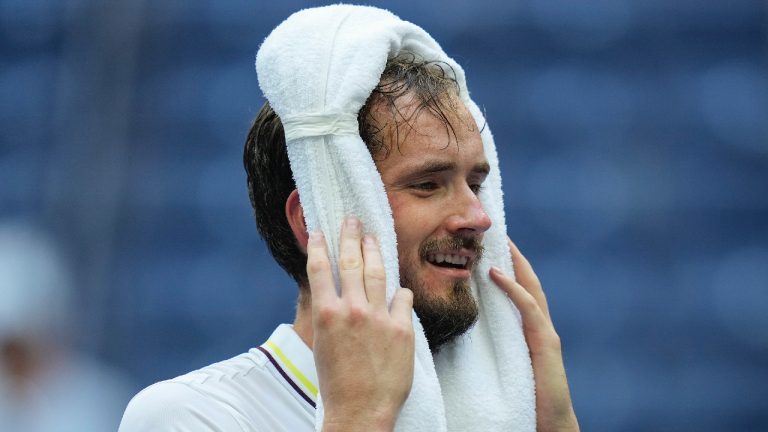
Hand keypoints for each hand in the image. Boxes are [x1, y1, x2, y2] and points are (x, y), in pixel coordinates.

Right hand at [307, 216, 414, 431]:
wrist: (361, 411)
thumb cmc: (336, 382)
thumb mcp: (322, 343)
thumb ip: (328, 314)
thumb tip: (330, 292)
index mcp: (326, 313)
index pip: (319, 268)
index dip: (318, 246)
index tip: (319, 231)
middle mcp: (352, 310)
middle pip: (351, 261)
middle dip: (351, 236)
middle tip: (352, 220)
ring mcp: (379, 318)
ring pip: (377, 273)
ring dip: (375, 251)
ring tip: (373, 237)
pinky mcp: (402, 329)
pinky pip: (402, 298)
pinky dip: (398, 293)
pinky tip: (397, 289)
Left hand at [489, 238, 578, 431]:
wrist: (547, 426)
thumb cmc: (523, 400)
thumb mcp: (502, 365)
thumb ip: (489, 345)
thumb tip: (460, 329)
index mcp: (528, 330)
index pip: (518, 288)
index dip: (506, 263)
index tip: (488, 242)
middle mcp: (540, 326)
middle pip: (527, 279)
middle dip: (512, 253)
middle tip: (495, 228)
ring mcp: (546, 333)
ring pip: (530, 287)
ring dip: (513, 262)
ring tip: (497, 239)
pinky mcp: (547, 345)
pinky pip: (529, 310)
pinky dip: (514, 289)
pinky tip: (496, 273)